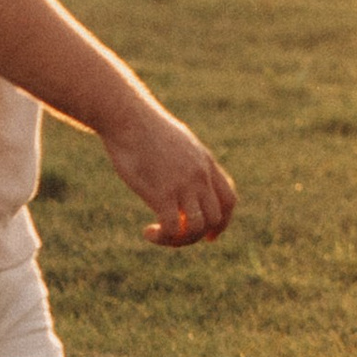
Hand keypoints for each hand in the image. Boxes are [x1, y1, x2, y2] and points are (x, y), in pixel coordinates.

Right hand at [102, 98, 235, 247]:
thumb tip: (175, 166)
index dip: (222, 222)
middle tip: (178, 238)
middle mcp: (200, 175)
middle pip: (216, 217)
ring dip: (180, 240)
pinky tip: (148, 233)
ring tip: (159, 235)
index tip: (210, 236)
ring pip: (197, 227)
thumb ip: (182, 158)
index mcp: (205, 162)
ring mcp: (183, 184)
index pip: (228, 199)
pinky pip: (172, 228)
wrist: (127, 117)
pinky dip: (163, 237)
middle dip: (200, 234)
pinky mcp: (163, 193)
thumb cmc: (142, 126)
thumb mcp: (174, 140)